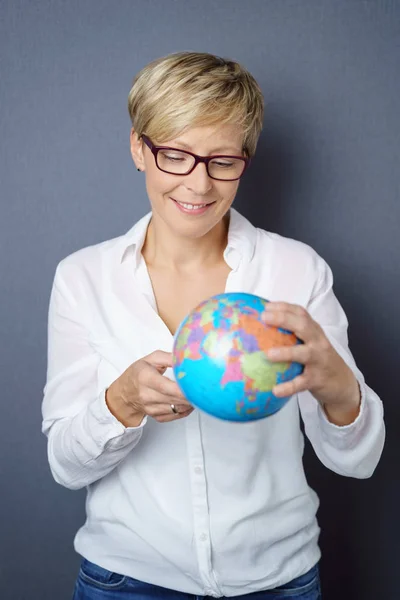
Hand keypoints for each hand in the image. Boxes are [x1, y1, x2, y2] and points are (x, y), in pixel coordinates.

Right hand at [106, 350, 192, 425]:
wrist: (124, 393)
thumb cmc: (137, 374)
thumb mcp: (150, 359)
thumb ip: (168, 357)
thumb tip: (185, 356)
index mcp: (145, 378)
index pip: (167, 386)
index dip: (184, 388)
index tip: (197, 383)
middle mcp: (147, 395)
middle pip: (175, 399)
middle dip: (192, 394)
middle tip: (203, 387)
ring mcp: (151, 408)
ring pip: (178, 408)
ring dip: (190, 402)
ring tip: (196, 392)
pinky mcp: (156, 417)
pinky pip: (176, 415)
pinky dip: (185, 409)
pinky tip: (189, 401)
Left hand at [261, 303, 360, 417]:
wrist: (342, 383)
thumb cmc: (319, 360)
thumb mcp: (311, 343)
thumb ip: (293, 334)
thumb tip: (261, 330)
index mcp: (314, 331)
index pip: (301, 313)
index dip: (284, 307)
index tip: (266, 306)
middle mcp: (318, 342)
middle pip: (303, 326)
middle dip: (284, 319)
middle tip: (264, 318)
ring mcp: (318, 360)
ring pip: (303, 354)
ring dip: (286, 353)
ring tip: (268, 354)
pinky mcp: (317, 379)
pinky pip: (301, 383)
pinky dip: (288, 387)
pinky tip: (275, 390)